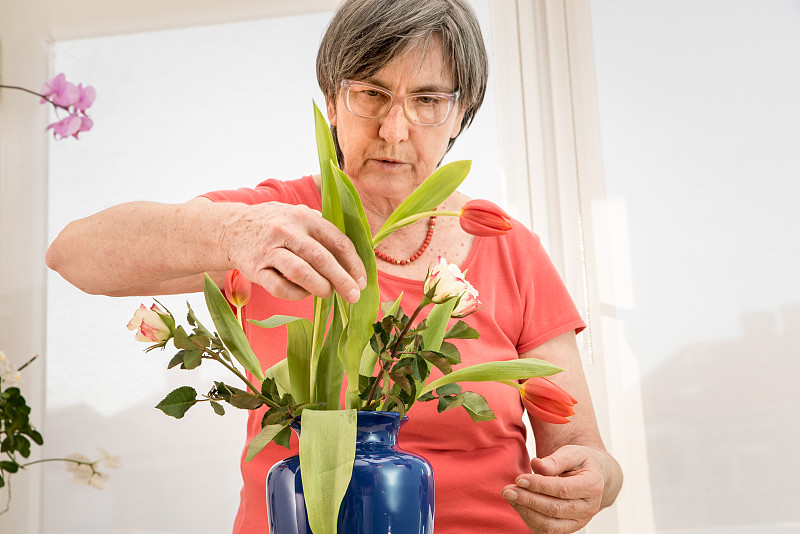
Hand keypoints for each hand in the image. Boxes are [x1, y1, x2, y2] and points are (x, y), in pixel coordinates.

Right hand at [224, 202, 366, 302]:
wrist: (229, 228)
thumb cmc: (273, 225)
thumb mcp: (297, 215)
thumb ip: (322, 230)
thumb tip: (353, 259)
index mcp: (304, 217)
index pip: (337, 240)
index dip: (353, 263)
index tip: (362, 280)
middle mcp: (287, 231)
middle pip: (321, 258)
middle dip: (342, 280)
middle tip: (354, 296)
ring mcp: (269, 250)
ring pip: (301, 273)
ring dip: (320, 287)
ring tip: (328, 294)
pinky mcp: (255, 268)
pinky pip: (280, 287)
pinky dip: (297, 295)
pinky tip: (304, 294)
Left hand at [502, 445, 605, 532]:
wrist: (594, 477)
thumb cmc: (581, 462)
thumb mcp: (573, 453)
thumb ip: (555, 460)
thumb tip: (536, 465)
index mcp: (592, 486)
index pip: (563, 490)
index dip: (539, 486)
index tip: (519, 479)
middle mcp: (589, 508)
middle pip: (554, 509)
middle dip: (528, 500)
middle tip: (507, 489)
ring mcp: (579, 521)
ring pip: (549, 524)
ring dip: (526, 511)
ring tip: (510, 495)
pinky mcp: (568, 528)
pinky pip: (546, 530)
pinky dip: (529, 518)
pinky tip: (517, 503)